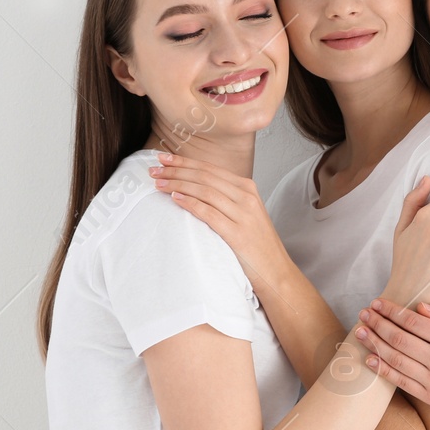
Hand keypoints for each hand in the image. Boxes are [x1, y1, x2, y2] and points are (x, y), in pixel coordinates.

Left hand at [151, 152, 287, 287]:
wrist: (275, 270)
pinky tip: (175, 198)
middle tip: (153, 170)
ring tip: (159, 184)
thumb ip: (226, 199)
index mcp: (247, 188)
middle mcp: (246, 197)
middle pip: (205, 176)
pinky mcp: (238, 233)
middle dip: (176, 170)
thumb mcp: (245, 214)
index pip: (210, 169)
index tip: (164, 159)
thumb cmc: (256, 244)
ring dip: (178, 184)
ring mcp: (243, 214)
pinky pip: (209, 212)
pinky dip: (190, 203)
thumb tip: (194, 188)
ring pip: (205, 191)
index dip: (184, 162)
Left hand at [355, 299, 429, 417]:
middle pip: (399, 339)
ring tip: (360, 332)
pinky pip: (401, 382)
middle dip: (378, 324)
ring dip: (374, 344)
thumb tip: (420, 306)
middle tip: (363, 314)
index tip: (377, 303)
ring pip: (396, 360)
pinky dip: (383, 369)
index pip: (413, 322)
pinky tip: (370, 358)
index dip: (392, 311)